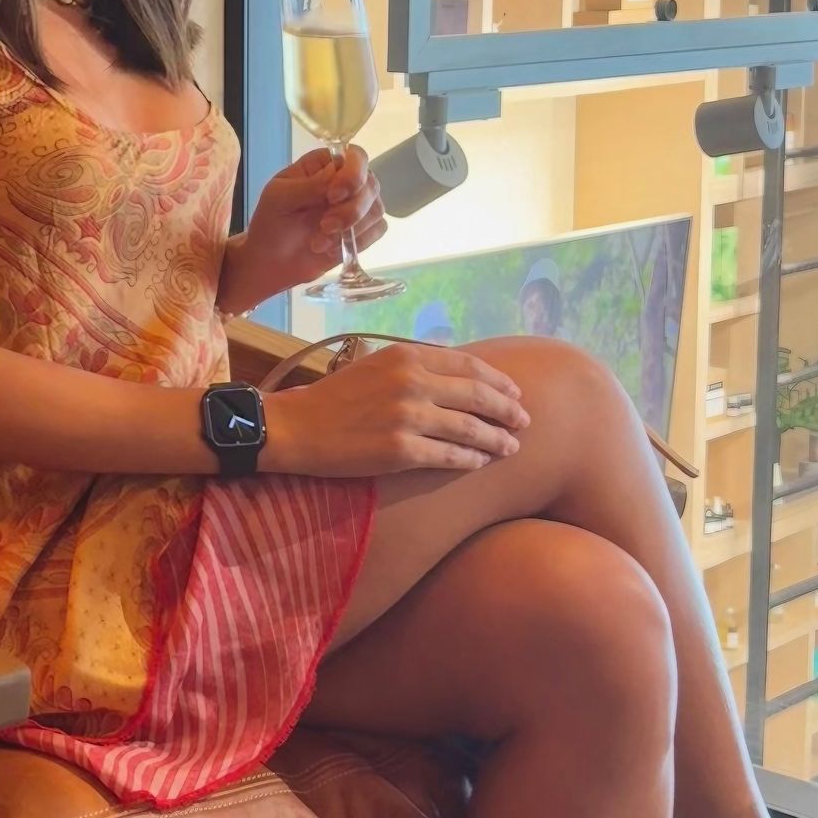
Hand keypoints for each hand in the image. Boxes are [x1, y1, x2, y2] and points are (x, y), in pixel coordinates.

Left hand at [238, 145, 385, 300]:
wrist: (272, 261)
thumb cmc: (271, 223)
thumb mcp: (279, 198)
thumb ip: (309, 185)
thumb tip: (336, 173)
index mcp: (325, 165)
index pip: (355, 156)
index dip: (352, 174)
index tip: (332, 196)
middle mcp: (346, 181)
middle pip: (371, 184)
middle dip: (350, 210)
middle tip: (324, 226)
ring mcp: (357, 205)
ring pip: (377, 209)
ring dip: (350, 229)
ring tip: (319, 242)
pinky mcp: (364, 230)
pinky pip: (378, 229)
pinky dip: (358, 242)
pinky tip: (331, 249)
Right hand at [262, 340, 529, 478]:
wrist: (294, 428)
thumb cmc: (333, 398)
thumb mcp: (375, 366)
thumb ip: (415, 367)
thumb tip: (458, 378)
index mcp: (406, 355)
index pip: (469, 365)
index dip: (498, 381)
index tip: (515, 393)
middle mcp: (411, 381)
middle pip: (478, 396)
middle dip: (508, 410)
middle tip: (524, 422)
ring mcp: (407, 416)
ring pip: (470, 428)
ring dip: (496, 439)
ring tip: (510, 447)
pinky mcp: (400, 450)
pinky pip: (450, 455)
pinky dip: (471, 459)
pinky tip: (480, 462)